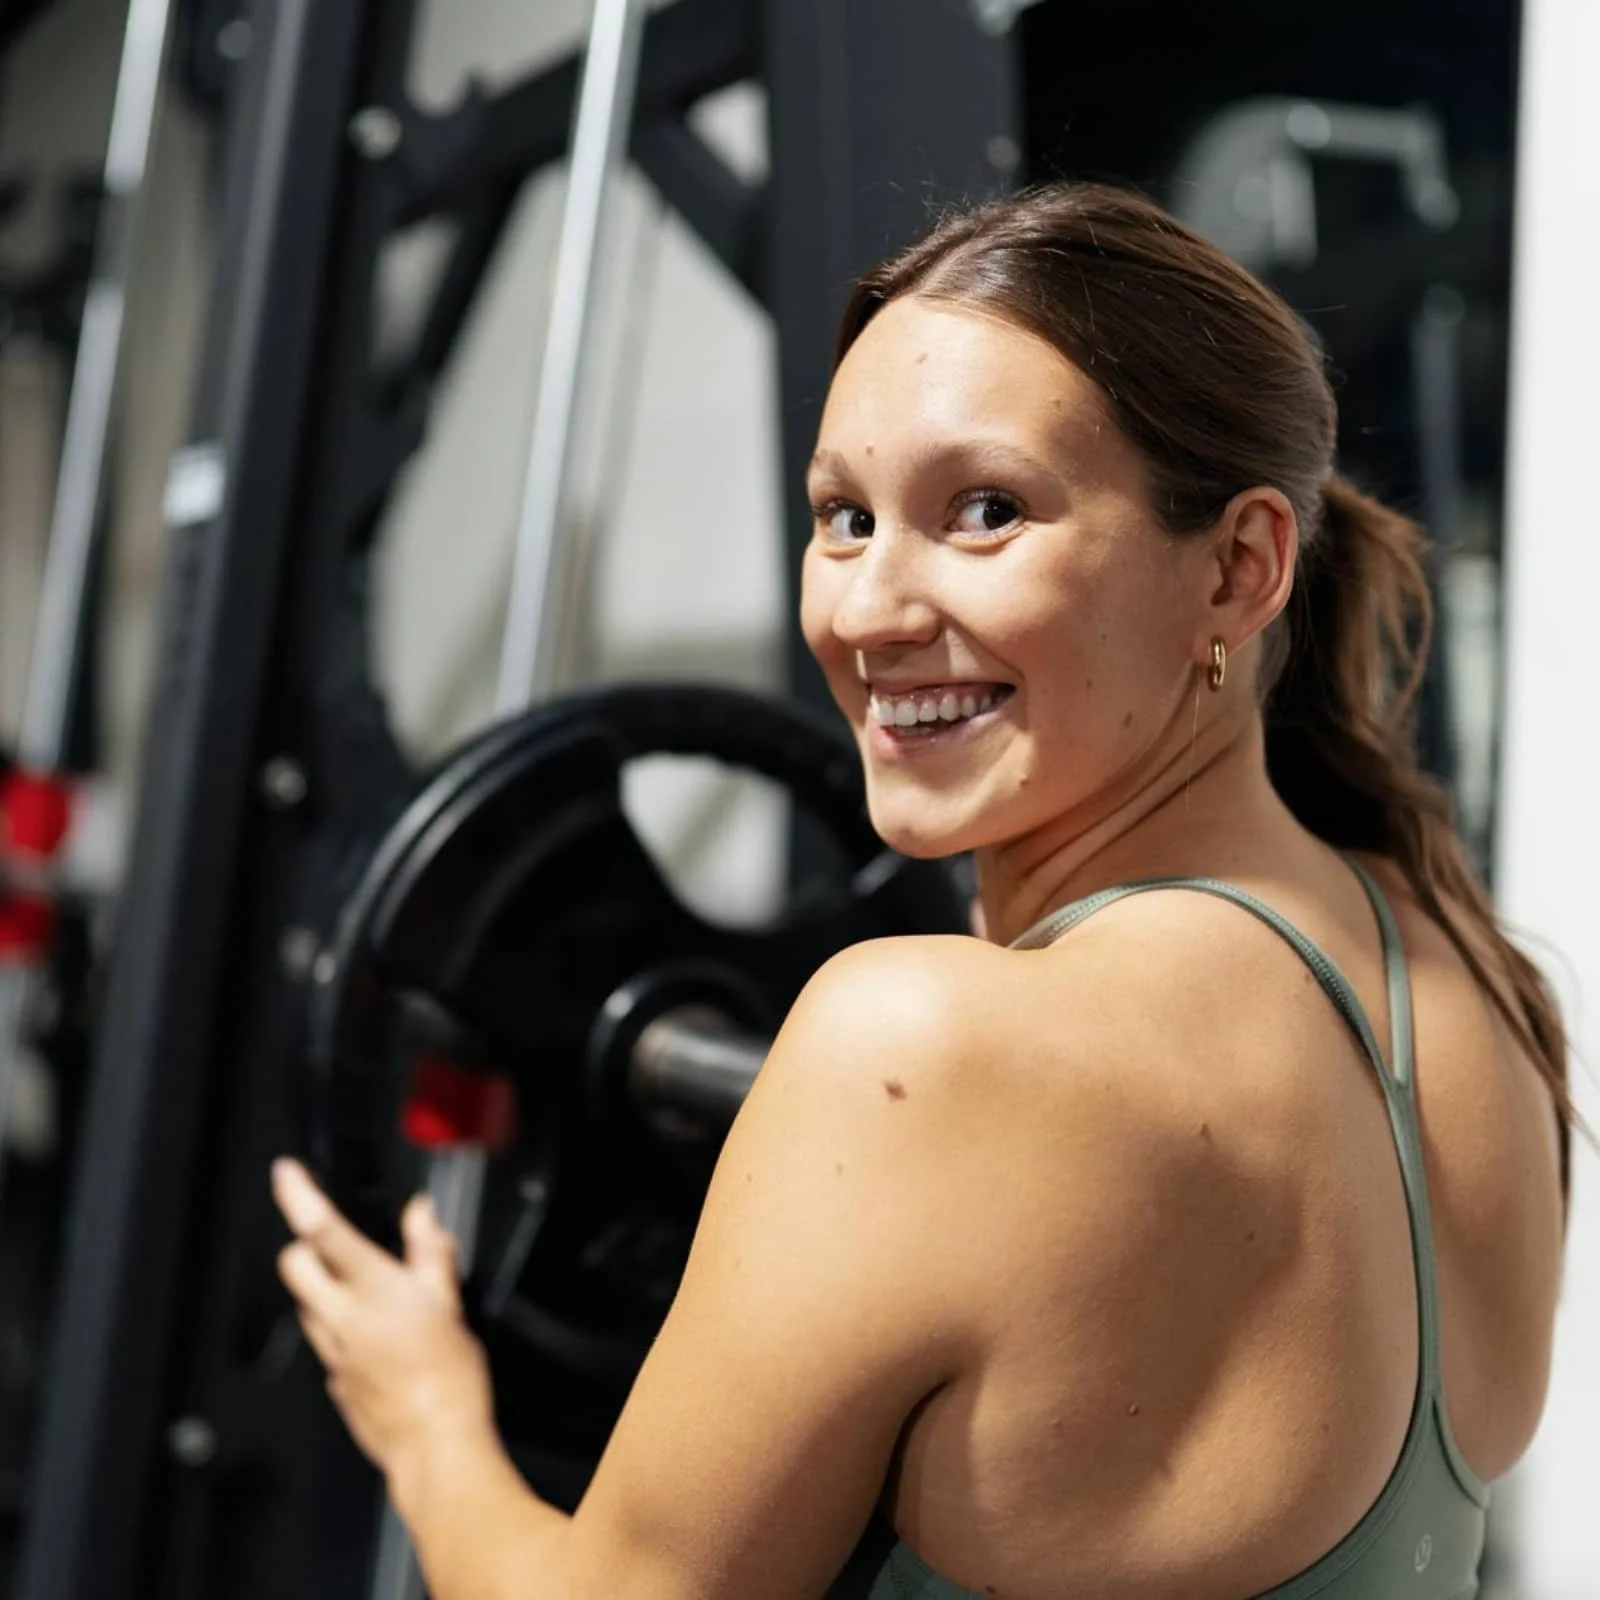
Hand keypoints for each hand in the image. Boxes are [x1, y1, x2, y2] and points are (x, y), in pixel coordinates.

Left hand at [272, 1158, 495, 1484]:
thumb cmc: (449, 1378)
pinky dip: (341, 1331)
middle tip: (333, 1244)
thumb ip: (430, 1251)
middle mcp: (342, 1318)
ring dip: (324, 1290)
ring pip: (306, 1304)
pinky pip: (325, 1344)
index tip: (285, 1173)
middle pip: (294, 1265)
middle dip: (304, 1247)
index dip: (297, 1195)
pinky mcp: (334, 1382)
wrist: (435, 1445)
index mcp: (373, 1289)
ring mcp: (332, 1353)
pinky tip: (377, 1342)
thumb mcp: (450, 1301)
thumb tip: (421, 1214)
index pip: (322, 1230)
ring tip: (370, 1296)